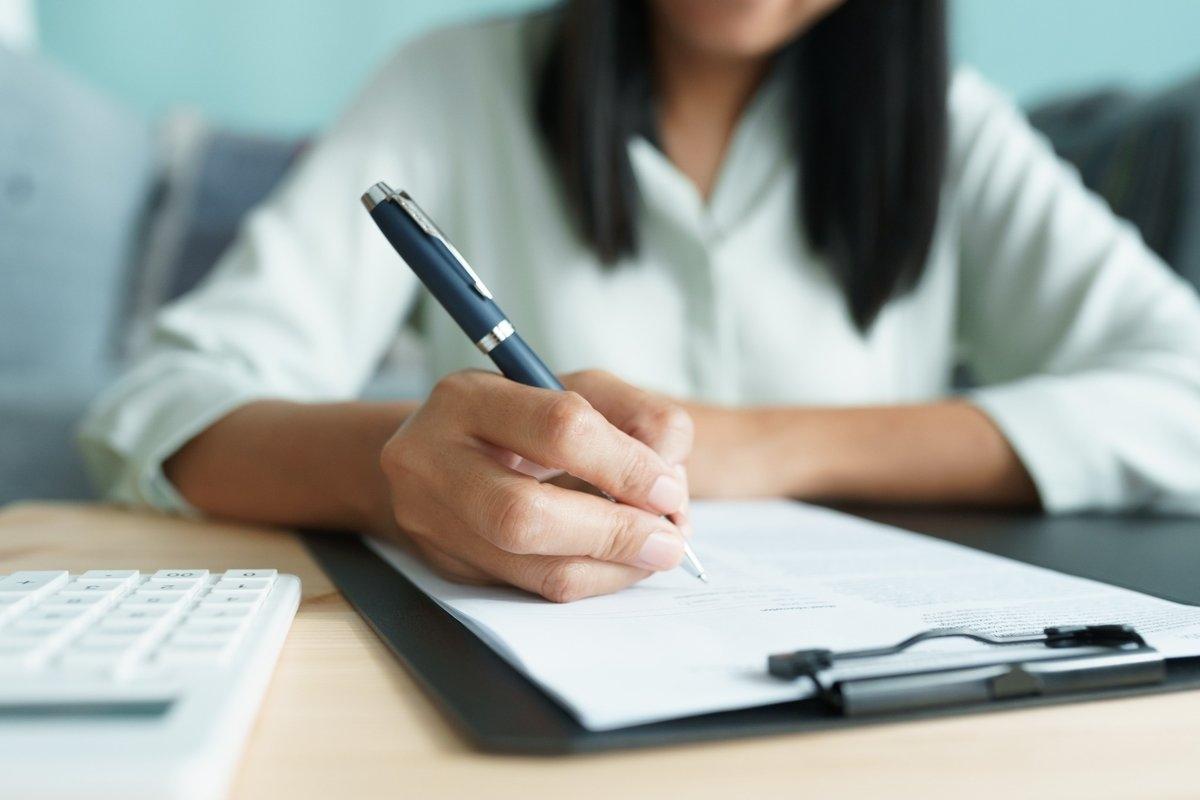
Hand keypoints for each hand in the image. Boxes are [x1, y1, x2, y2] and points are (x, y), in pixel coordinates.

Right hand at [378, 369, 693, 601]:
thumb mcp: (581, 390)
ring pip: (531, 567)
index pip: (558, 429)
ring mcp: (432, 521)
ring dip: (611, 568)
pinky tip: (618, 563)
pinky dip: (590, 579)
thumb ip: (638, 417)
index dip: (625, 466)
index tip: (668, 490)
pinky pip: (532, 588)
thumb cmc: (526, 417)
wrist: (442, 453)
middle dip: (615, 533)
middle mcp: (431, 459)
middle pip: (526, 514)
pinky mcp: (448, 567)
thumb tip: (668, 478)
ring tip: (654, 553)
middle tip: (669, 541)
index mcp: (467, 398)